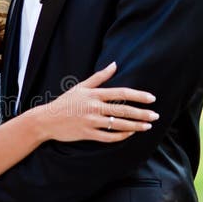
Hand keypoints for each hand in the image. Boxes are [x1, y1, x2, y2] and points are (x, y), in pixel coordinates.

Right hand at [39, 62, 157, 142]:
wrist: (47, 119)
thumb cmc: (65, 102)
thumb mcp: (81, 86)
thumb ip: (99, 77)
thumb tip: (114, 64)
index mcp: (94, 94)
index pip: (121, 93)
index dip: (138, 96)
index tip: (151, 99)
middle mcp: (94, 107)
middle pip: (123, 110)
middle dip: (142, 113)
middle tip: (155, 115)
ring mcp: (90, 121)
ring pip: (118, 125)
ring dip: (135, 126)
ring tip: (147, 126)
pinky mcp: (87, 134)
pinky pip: (108, 137)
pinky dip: (121, 136)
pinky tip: (130, 134)